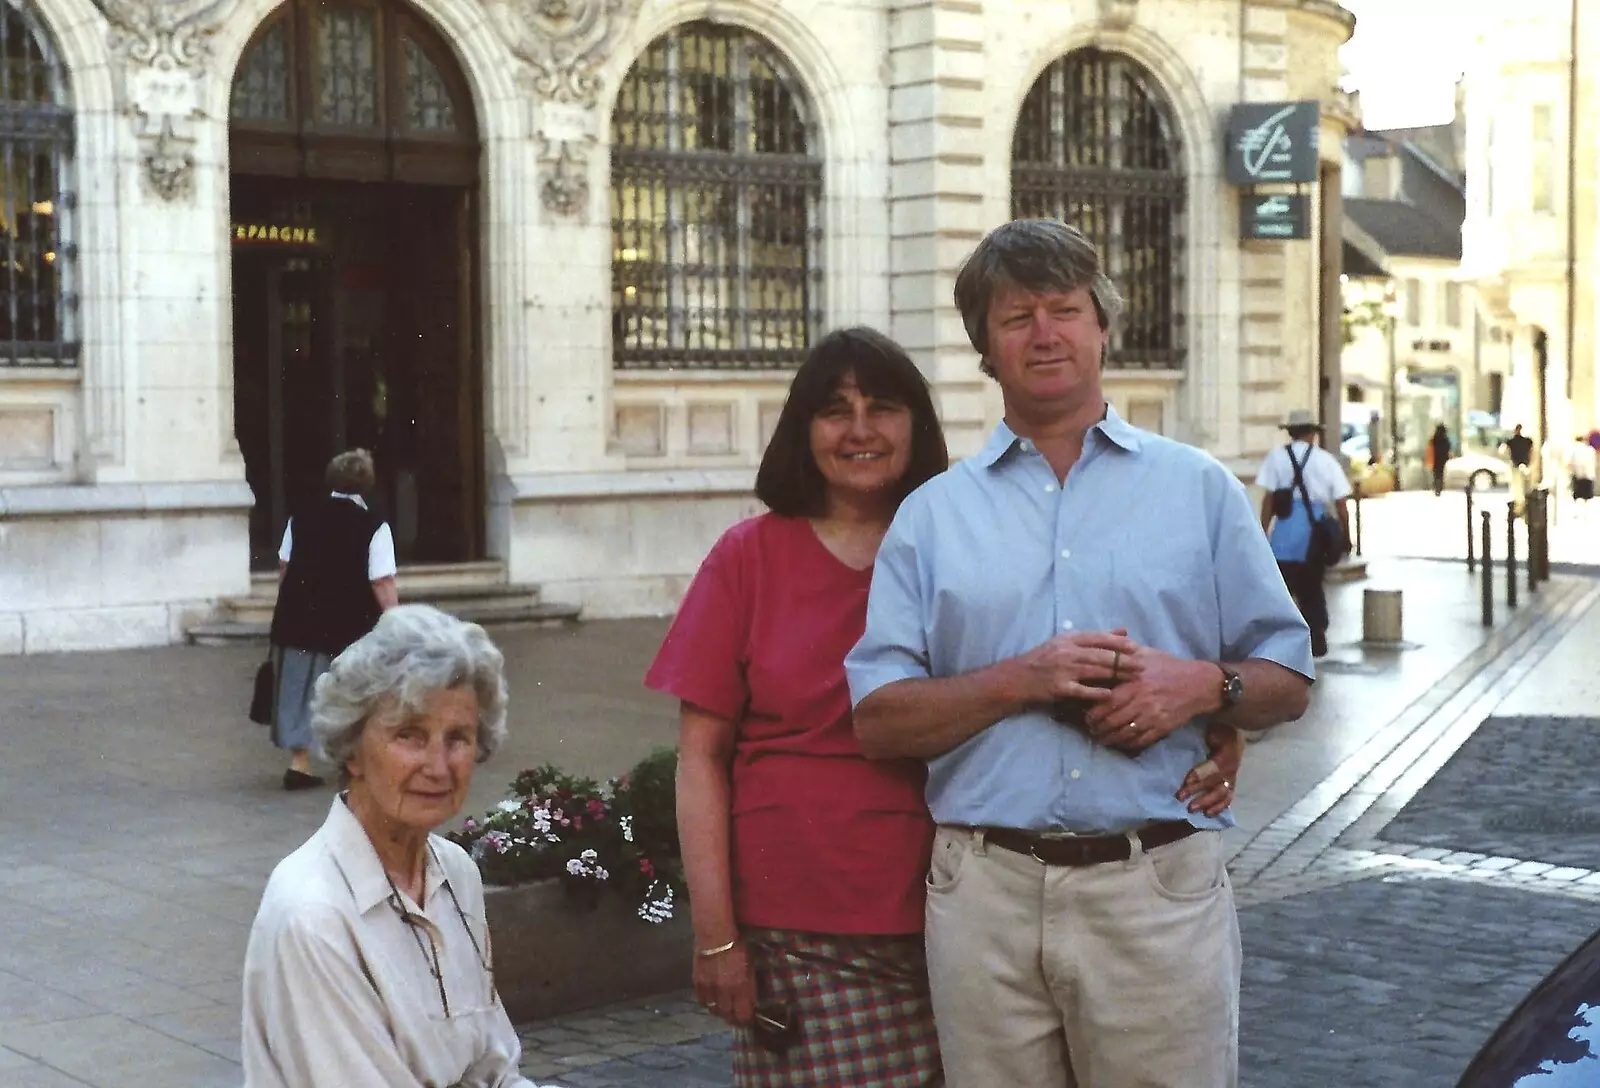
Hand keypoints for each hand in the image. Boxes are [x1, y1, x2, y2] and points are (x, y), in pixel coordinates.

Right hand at [692, 939, 755, 1026]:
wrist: (716, 935)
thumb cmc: (738, 947)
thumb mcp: (751, 966)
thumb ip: (750, 986)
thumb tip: (751, 1001)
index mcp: (742, 988)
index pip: (744, 1015)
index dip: (747, 1020)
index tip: (749, 1019)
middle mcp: (726, 992)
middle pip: (729, 1016)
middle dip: (734, 1019)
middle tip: (736, 1017)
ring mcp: (710, 989)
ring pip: (715, 1011)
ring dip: (721, 1012)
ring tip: (724, 1009)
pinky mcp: (698, 984)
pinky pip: (703, 1002)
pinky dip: (708, 1003)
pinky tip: (712, 1000)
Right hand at [1016, 630, 1143, 705]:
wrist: (1018, 678)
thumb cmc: (1045, 659)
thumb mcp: (1067, 643)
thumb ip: (1095, 638)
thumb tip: (1123, 632)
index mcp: (1068, 639)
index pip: (1097, 638)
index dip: (1118, 643)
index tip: (1136, 647)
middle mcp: (1066, 652)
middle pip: (1100, 655)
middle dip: (1123, 660)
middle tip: (1141, 665)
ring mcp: (1062, 670)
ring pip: (1094, 671)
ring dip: (1116, 674)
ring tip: (1133, 678)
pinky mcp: (1058, 687)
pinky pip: (1081, 690)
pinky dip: (1096, 692)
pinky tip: (1110, 694)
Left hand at [1083, 649, 1214, 753]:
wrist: (1199, 683)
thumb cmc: (1168, 666)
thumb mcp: (1146, 654)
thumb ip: (1123, 651)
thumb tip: (1103, 643)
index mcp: (1134, 683)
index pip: (1107, 702)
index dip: (1093, 713)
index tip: (1086, 717)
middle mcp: (1142, 701)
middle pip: (1113, 721)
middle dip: (1098, 729)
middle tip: (1091, 730)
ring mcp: (1153, 716)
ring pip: (1125, 734)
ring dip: (1110, 739)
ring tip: (1102, 738)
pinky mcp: (1163, 727)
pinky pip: (1141, 740)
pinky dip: (1128, 744)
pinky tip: (1121, 742)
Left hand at [1177, 722, 1241, 816]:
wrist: (1234, 725)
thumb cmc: (1216, 726)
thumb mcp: (1208, 725)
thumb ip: (1194, 731)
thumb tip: (1171, 736)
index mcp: (1228, 748)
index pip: (1216, 766)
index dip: (1202, 774)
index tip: (1186, 781)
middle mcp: (1233, 764)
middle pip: (1217, 781)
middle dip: (1198, 790)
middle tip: (1180, 797)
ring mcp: (1234, 774)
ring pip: (1222, 792)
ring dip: (1207, 802)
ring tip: (1191, 809)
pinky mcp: (1232, 781)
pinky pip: (1228, 797)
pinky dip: (1219, 807)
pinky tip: (1208, 814)